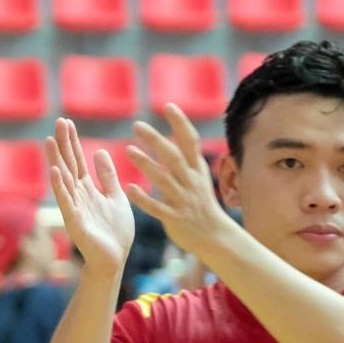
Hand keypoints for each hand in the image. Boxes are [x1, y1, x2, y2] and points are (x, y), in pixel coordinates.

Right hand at [46, 118, 134, 275]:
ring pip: (63, 180)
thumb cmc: (115, 232)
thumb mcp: (116, 197)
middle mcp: (77, 196)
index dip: (72, 142)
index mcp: (88, 189)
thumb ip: (108, 176)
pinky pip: (66, 202)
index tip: (66, 122)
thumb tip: (101, 152)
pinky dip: (60, 187)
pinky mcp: (75, 222)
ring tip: (50, 142)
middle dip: (63, 144)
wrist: (114, 260)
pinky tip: (55, 172)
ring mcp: (74, 208)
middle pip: (68, 165)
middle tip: (58, 122)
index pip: (77, 160)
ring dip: (55, 160)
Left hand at [124, 104, 238, 262]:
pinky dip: (143, 198)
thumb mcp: (198, 178)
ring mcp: (183, 200)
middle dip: (156, 140)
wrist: (215, 237)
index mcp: (197, 170)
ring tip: (128, 150)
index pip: (190, 141)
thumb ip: (186, 160)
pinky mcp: (175, 218)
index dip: (180, 123)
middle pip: (173, 156)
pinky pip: (157, 207)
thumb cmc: (202, 205)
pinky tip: (129, 189)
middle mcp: (191, 182)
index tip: (169, 105)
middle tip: (137, 125)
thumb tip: (176, 135)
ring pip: (164, 179)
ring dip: (146, 164)